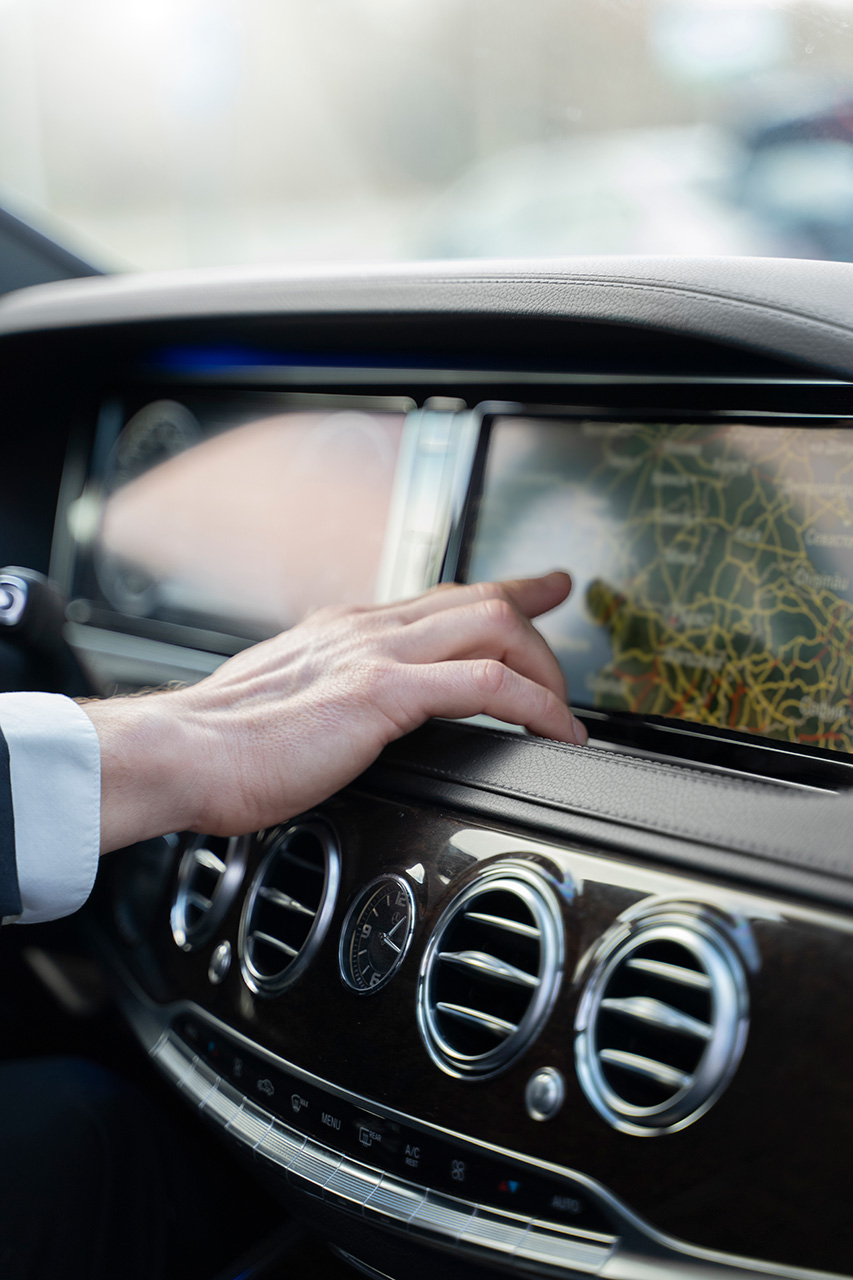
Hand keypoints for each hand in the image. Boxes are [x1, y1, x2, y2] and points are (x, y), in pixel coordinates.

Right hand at [82, 573, 586, 852]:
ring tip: (563, 711)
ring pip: (493, 628)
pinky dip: (535, 704)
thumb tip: (356, 726)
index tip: (541, 590)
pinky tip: (555, 729)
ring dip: (544, 669)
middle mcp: (366, 629)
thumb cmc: (223, 747)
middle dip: (538, 627)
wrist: (180, 755)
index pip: (440, 598)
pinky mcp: (380, 693)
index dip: (501, 591)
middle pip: (481, 601)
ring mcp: (375, 655)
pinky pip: (487, 685)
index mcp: (345, 631)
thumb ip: (331, 702)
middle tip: (565, 667)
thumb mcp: (289, 706)